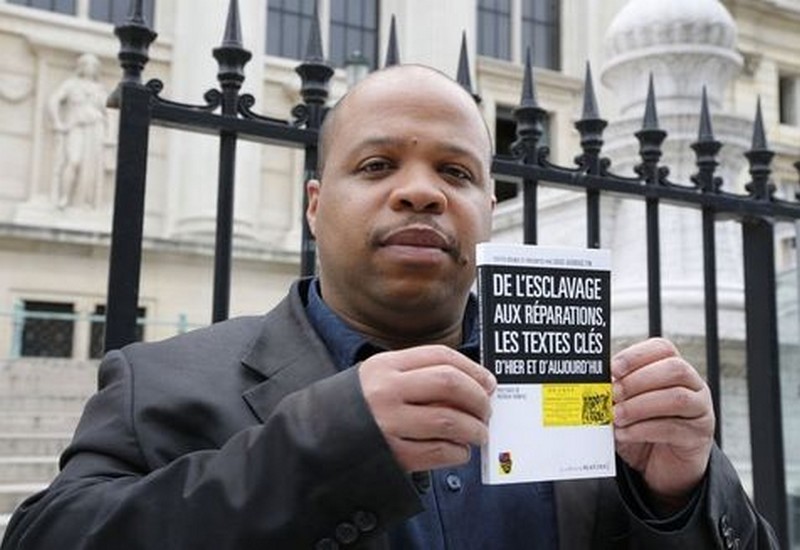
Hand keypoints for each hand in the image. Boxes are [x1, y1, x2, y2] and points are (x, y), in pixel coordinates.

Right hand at [358, 345, 495, 471]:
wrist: (317, 441)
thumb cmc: (359, 408)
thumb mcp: (380, 379)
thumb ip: (418, 376)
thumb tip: (473, 386)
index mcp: (386, 366)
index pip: (441, 357)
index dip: (474, 369)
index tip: (488, 383)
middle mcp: (386, 391)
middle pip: (450, 384)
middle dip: (478, 398)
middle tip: (487, 410)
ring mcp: (389, 424)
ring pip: (450, 420)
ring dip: (475, 429)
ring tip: (479, 434)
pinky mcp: (392, 455)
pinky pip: (439, 452)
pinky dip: (458, 453)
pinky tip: (459, 452)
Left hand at [612, 338, 714, 510]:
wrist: (663, 465)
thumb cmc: (643, 427)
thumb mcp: (628, 404)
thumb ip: (619, 390)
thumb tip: (599, 381)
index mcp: (674, 369)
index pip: (663, 349)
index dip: (636, 356)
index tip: (613, 369)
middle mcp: (693, 385)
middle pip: (674, 369)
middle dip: (638, 380)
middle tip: (614, 394)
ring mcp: (700, 410)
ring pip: (677, 398)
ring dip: (640, 406)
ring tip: (616, 416)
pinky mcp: (698, 436)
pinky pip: (673, 428)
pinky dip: (642, 429)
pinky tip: (624, 433)